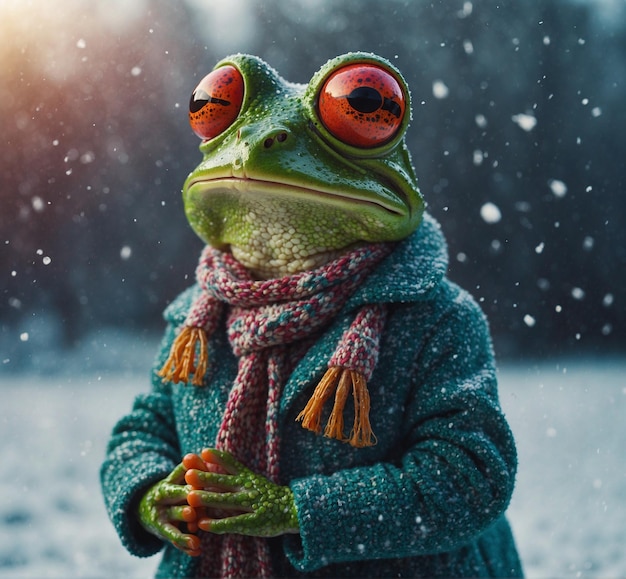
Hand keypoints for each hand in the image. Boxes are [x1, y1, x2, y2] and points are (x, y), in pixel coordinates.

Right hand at [137, 463, 200, 556]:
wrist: (142, 506)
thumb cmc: (169, 488)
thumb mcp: (173, 477)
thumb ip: (186, 467)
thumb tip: (197, 454)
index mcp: (164, 488)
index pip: (175, 487)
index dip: (187, 486)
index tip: (197, 486)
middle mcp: (161, 505)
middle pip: (172, 507)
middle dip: (183, 510)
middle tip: (192, 512)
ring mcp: (161, 521)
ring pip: (171, 528)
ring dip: (183, 534)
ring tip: (195, 537)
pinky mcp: (163, 534)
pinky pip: (174, 542)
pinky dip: (185, 547)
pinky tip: (197, 551)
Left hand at [183, 448, 299, 537]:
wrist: (292, 510)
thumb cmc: (266, 494)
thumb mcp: (252, 478)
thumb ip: (234, 470)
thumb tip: (211, 457)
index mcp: (247, 477)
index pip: (231, 464)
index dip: (218, 458)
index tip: (203, 451)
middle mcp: (249, 488)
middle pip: (225, 482)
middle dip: (206, 478)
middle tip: (189, 474)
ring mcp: (251, 505)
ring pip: (226, 501)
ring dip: (208, 499)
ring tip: (191, 497)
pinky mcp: (253, 523)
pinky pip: (232, 523)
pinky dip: (217, 524)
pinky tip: (202, 524)